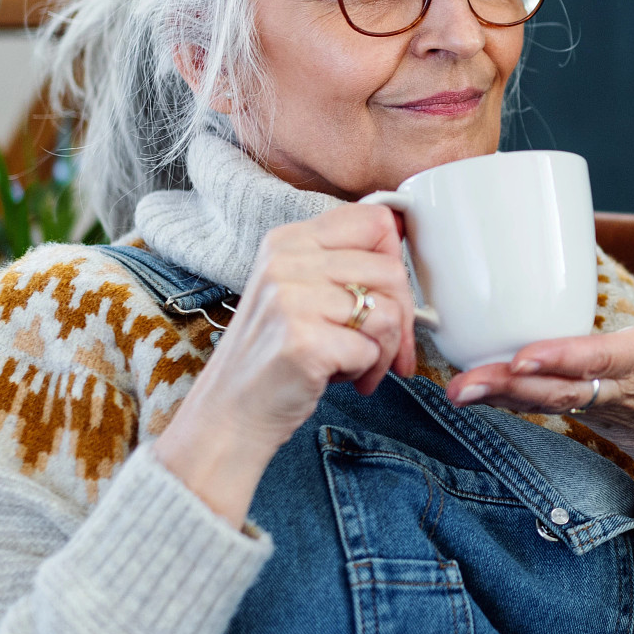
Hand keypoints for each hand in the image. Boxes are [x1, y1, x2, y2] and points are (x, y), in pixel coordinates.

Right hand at [154, 204, 417, 526]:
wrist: (230, 413)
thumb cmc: (275, 355)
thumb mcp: (298, 291)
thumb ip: (341, 265)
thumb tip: (402, 246)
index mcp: (288, 241)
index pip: (373, 221)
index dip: (395, 260)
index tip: (389, 293)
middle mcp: (286, 262)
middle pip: (391, 271)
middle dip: (402, 317)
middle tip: (385, 347)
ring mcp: (291, 301)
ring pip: (388, 313)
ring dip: (386, 351)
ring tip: (358, 366)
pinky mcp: (303, 342)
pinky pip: (372, 349)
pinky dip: (366, 371)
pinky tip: (340, 378)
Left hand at [444, 236, 633, 551]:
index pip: (599, 361)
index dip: (561, 359)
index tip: (524, 356)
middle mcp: (613, 389)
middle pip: (556, 391)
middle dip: (510, 387)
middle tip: (464, 384)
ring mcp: (590, 407)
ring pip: (540, 403)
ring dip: (496, 397)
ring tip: (456, 389)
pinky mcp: (575, 412)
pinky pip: (535, 407)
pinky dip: (501, 400)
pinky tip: (468, 389)